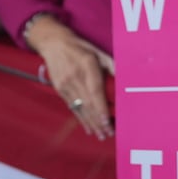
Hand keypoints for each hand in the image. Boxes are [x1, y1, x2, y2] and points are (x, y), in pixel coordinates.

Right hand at [28, 16, 115, 139]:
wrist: (53, 43)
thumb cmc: (80, 47)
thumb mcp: (98, 51)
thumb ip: (112, 65)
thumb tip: (124, 80)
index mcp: (86, 64)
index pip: (95, 90)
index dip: (101, 108)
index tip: (107, 121)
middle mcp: (74, 76)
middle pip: (87, 103)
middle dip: (98, 121)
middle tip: (108, 133)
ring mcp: (65, 84)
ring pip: (80, 108)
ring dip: (91, 123)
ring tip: (100, 135)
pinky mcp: (59, 89)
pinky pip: (72, 107)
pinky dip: (81, 118)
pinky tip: (88, 127)